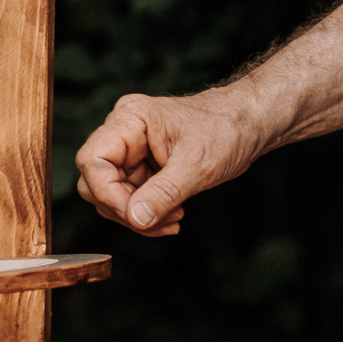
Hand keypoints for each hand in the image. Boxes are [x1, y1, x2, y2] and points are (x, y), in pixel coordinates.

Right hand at [74, 89, 261, 236]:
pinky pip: (130, 198)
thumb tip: (135, 219)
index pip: (93, 161)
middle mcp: (123, 132)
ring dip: (138, 216)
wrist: (249, 124)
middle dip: (125, 209)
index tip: (136, 216)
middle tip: (158, 222)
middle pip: (96, 181)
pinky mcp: (141, 166)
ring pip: (111, 195)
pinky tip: (173, 215)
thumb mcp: (197, 165)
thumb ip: (163, 193)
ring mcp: (131, 150)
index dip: (108, 194)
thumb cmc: (227, 129)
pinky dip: (148, 213)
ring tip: (174, 219)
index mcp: (130, 119)